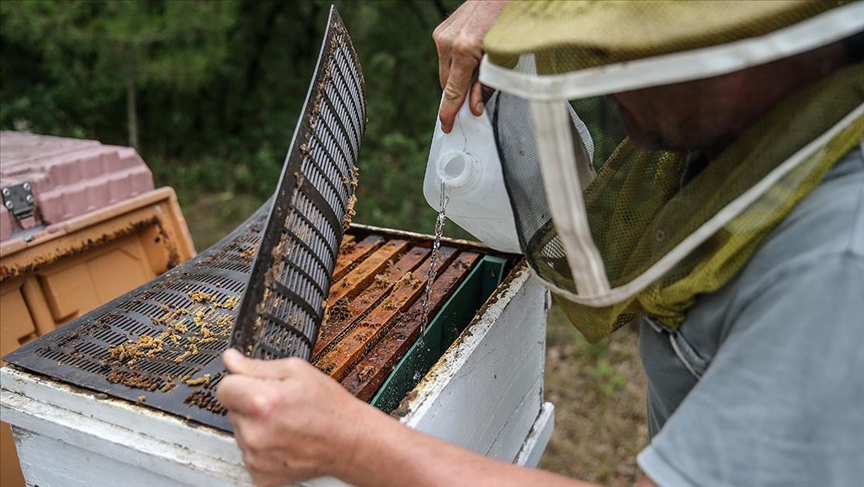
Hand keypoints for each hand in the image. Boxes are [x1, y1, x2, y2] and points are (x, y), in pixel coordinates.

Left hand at [216, 349, 368, 486]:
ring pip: (241, 433)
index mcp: (261, 402)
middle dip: (250, 405)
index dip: (239, 382)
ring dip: (256, 427)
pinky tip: (283, 441)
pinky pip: (249, 455)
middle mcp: (255, 433)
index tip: (253, 385)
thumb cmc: (329, 406)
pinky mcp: (260, 475)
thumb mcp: (297, 371)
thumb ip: (257, 366)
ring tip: (285, 424)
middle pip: (233, 410)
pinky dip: (262, 449)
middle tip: (280, 405)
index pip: (223, 388)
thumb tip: (231, 360)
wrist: (349, 441)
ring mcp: (256, 457)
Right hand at [433, 0, 508, 132]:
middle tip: (477, 95)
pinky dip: (459, 62)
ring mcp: (443, 33)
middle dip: (460, 92)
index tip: (447, 125)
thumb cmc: (511, 20)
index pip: (451, 91)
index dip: (448, 112)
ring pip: (446, 69)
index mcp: (463, 50)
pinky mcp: (443, 28)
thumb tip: (474, 107)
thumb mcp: (505, 59)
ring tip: (482, 64)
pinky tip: (476, 54)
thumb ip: (486, 86)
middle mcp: (448, 41)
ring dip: (460, 75)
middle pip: (447, 83)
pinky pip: (447, 56)